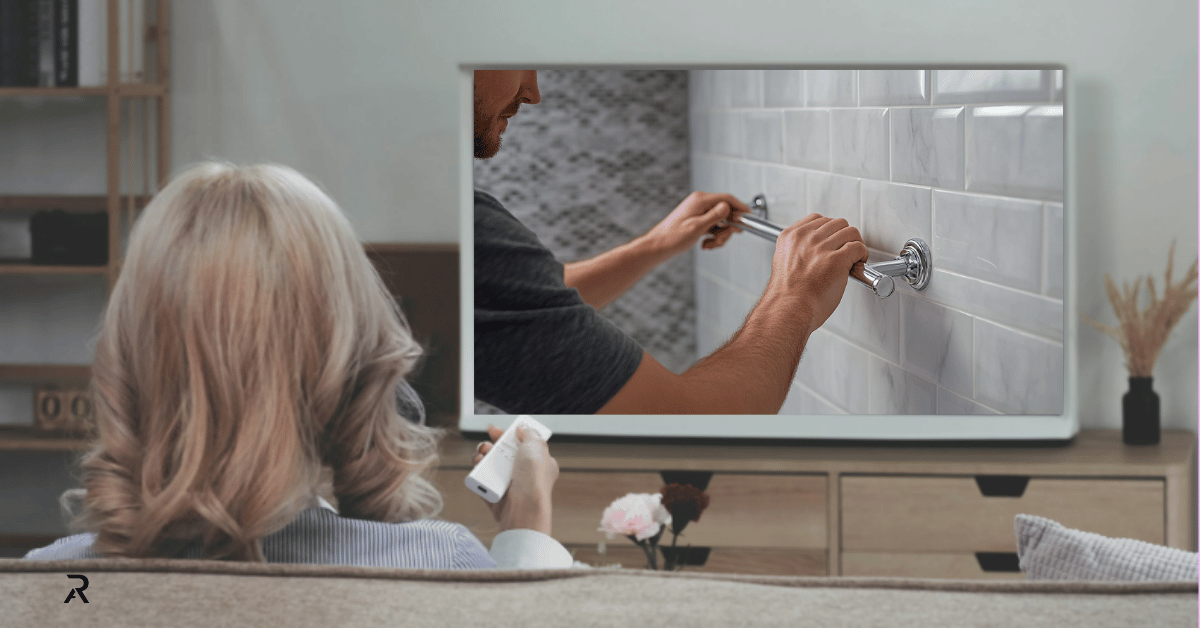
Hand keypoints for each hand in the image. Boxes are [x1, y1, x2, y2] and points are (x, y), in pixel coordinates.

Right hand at [471, 424, 558, 534]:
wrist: (523, 508)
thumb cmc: (534, 478)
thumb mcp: (536, 447)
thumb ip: (530, 434)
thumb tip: (523, 429)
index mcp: (539, 463)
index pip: (521, 444)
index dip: (508, 435)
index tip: (495, 430)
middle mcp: (524, 473)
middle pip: (502, 453)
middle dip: (491, 445)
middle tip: (486, 444)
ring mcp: (508, 485)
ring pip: (490, 466)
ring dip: (482, 456)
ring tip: (481, 455)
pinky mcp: (494, 495)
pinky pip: (482, 480)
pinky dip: (477, 472)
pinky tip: (477, 465)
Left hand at [647, 191, 749, 256]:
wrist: (658, 246)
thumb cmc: (673, 237)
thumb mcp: (697, 227)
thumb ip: (714, 216)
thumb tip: (727, 206)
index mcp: (700, 200)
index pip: (727, 199)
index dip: (740, 208)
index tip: (749, 217)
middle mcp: (700, 202)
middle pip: (725, 211)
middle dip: (727, 229)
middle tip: (721, 240)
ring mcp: (699, 211)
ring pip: (720, 221)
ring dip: (719, 235)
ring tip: (709, 245)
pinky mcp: (697, 219)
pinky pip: (713, 226)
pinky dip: (713, 236)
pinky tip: (705, 244)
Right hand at [767, 213, 868, 330]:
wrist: (788, 309)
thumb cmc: (787, 295)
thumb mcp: (782, 262)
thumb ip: (796, 250)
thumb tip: (812, 250)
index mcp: (790, 236)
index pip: (817, 219)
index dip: (829, 231)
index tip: (833, 241)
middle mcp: (805, 238)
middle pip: (836, 223)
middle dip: (844, 237)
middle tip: (846, 250)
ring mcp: (821, 247)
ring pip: (850, 232)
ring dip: (855, 244)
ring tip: (853, 258)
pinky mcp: (836, 259)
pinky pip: (858, 247)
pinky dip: (862, 254)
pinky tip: (858, 264)